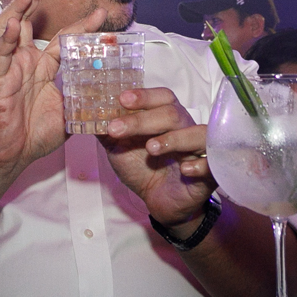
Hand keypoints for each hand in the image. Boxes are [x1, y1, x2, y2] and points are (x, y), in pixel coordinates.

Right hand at [0, 0, 94, 180]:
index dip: (81, 25)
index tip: (101, 14)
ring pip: (11, 30)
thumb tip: (114, 99)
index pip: (64, 39)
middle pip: (29, 22)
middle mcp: (26, 62)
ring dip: (18, 8)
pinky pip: (1, 56)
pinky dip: (7, 39)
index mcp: (43, 68)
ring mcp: (11, 69)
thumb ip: (86, 100)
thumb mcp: (69, 113)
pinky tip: (13, 25)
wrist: (13, 156)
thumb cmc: (36, 134)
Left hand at [102, 87, 214, 228]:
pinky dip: (200, 165)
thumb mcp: (118, 148)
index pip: (162, 97)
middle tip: (117, 129)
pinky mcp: (210, 172)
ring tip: (150, 149)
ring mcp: (200, 149)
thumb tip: (84, 112)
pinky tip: (185, 169)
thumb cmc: (142, 167)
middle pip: (172, 114)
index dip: (144, 96)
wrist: (158, 201)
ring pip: (197, 134)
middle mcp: (185, 127)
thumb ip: (106, 130)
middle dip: (143, 120)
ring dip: (174, 139)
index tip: (122, 99)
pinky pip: (213, 164)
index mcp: (166, 116)